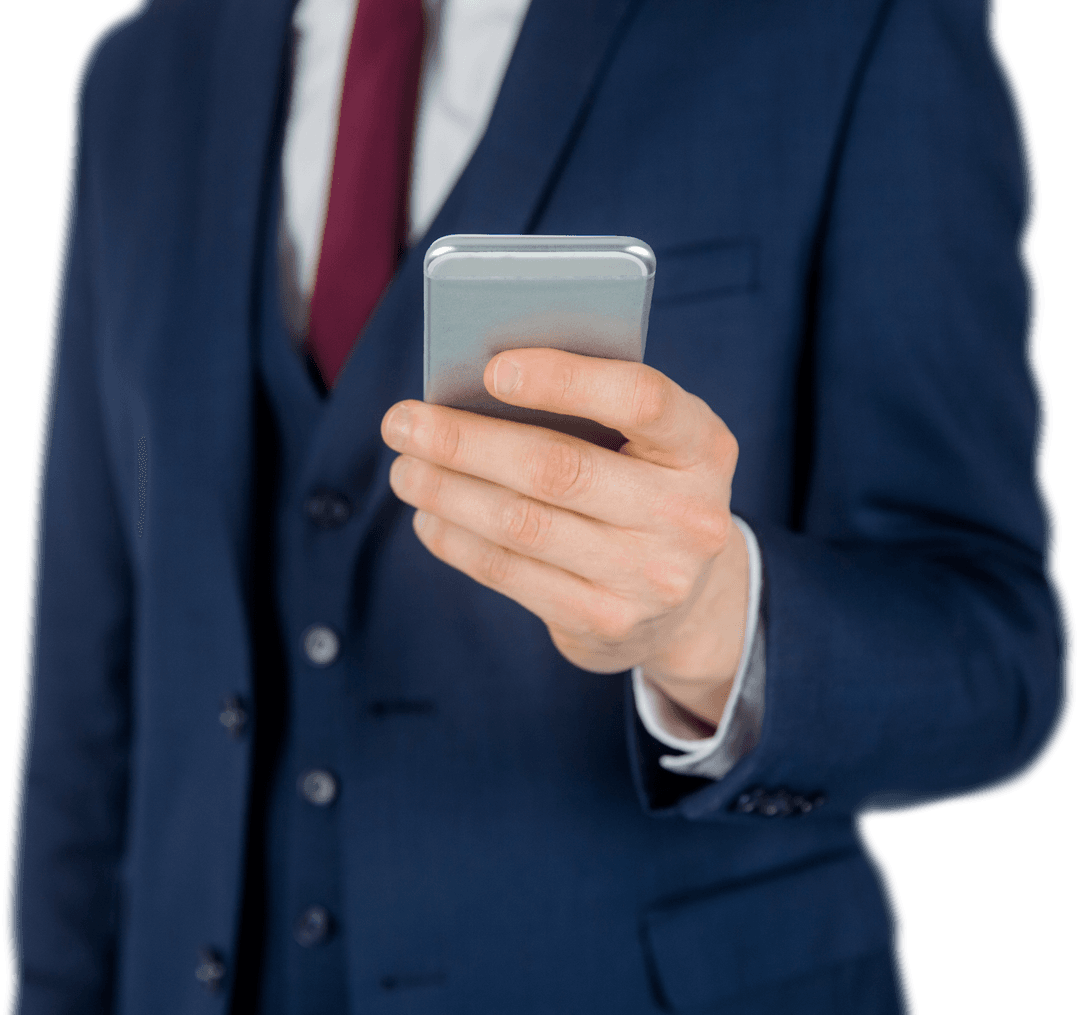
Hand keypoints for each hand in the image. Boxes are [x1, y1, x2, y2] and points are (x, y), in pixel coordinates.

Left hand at [380, 349, 748, 726]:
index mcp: (703, 447)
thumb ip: (592, 413)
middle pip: (558, 468)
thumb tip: (473, 391)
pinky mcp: (607, 623)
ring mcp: (650, 577)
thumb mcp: (649, 445)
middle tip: (402, 422)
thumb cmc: (647, 490)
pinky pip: (512, 575)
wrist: (688, 599)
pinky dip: (458, 542)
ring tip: (404, 469)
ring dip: (447, 492)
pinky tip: (430, 519)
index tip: (489, 369)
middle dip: (465, 442)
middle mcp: (687, 515)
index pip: (640, 399)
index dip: (564, 378)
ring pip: (523, 524)